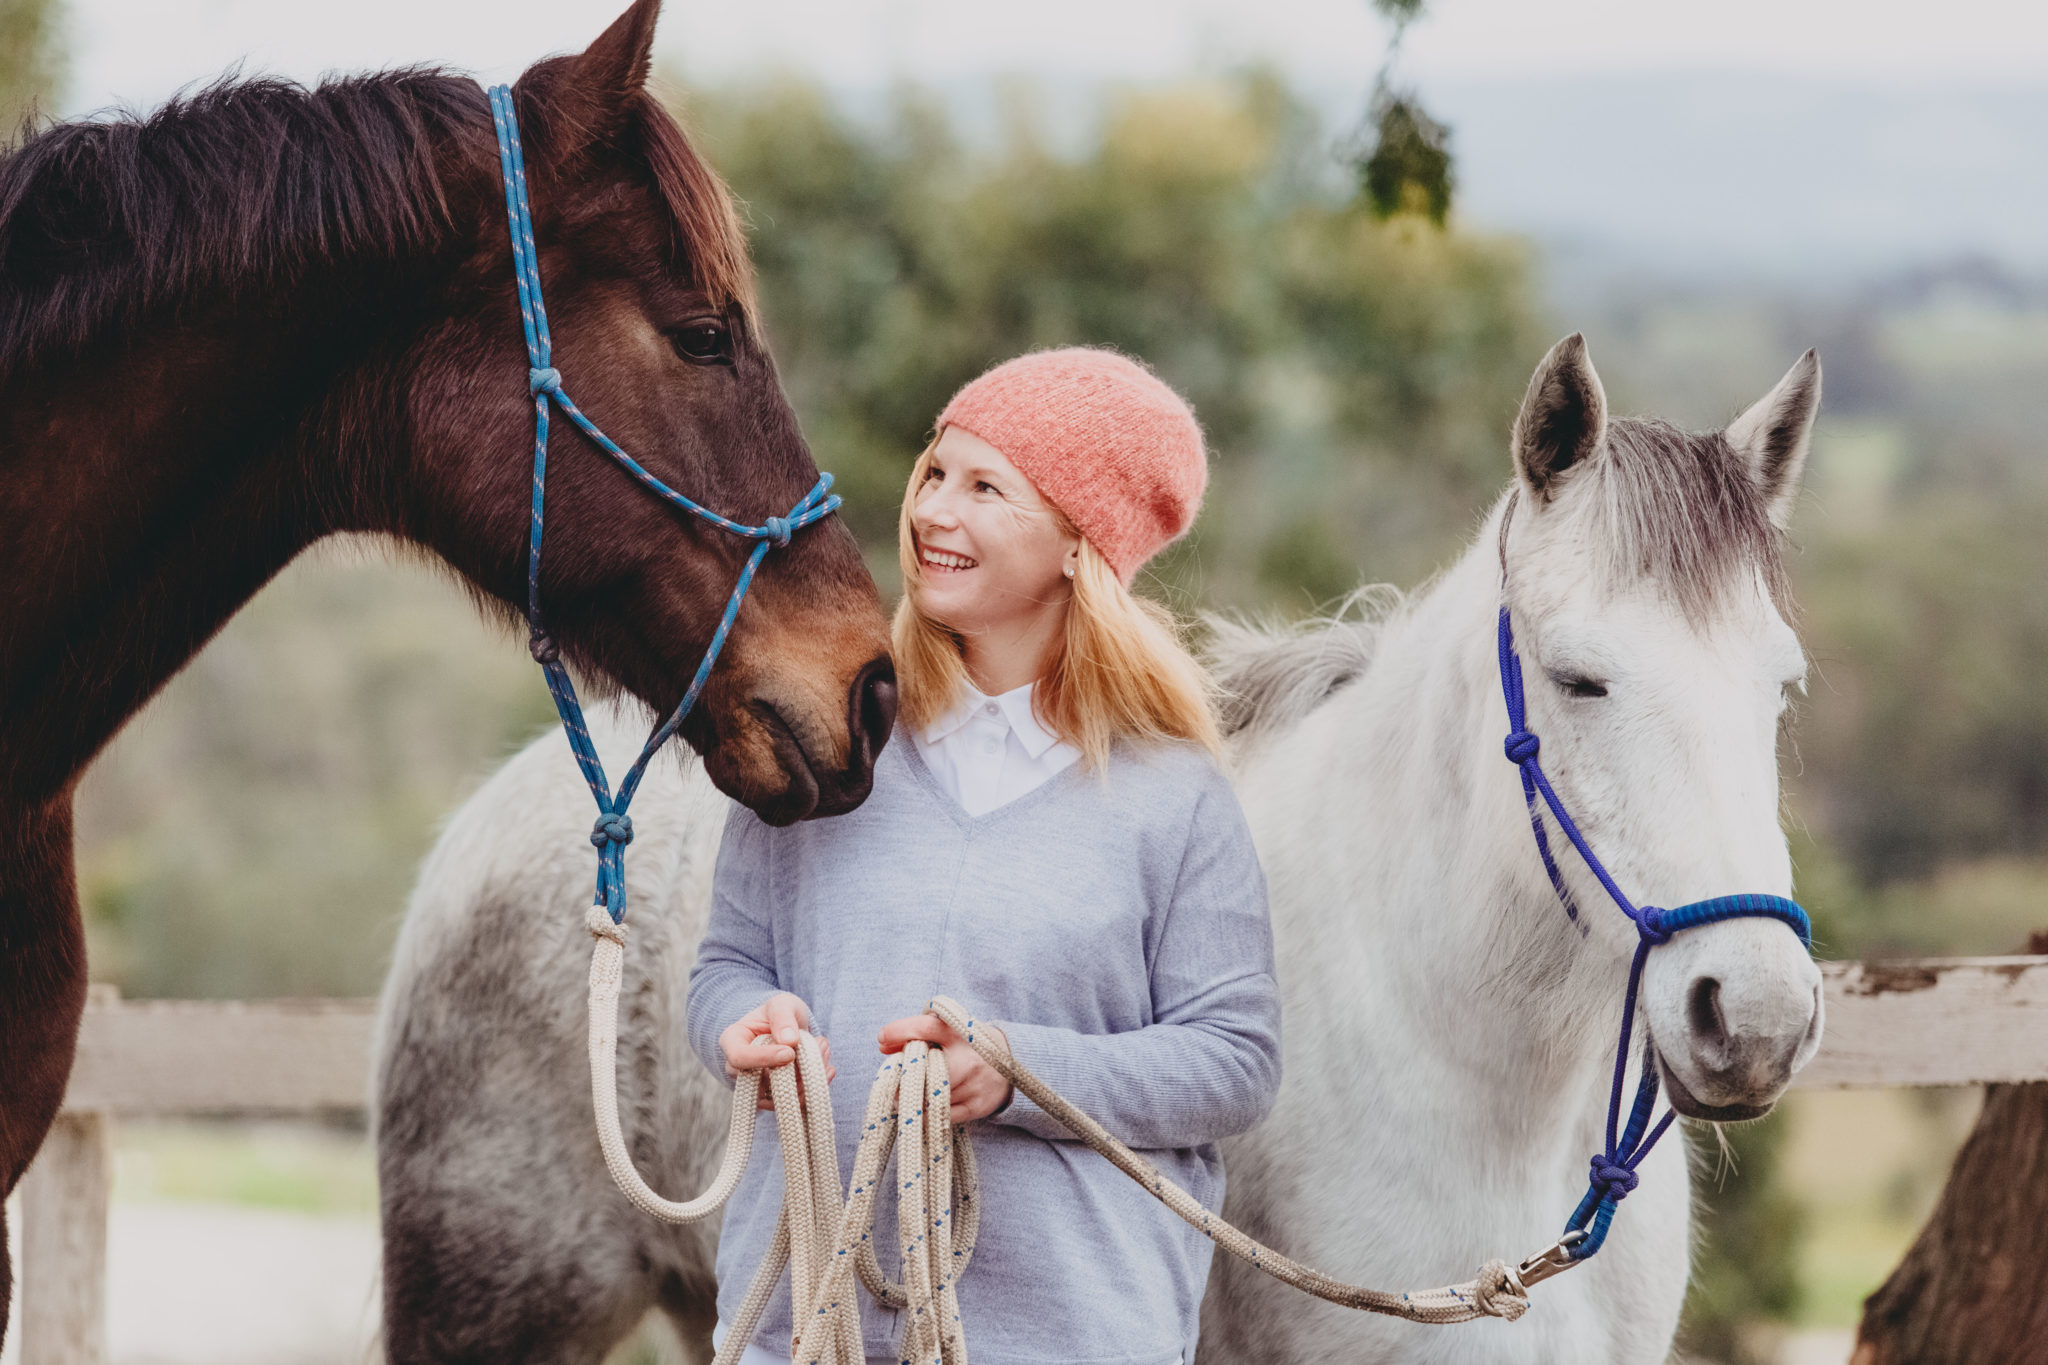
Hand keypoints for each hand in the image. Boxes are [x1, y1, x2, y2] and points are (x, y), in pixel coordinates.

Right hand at [720, 992, 834, 1109]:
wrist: (788, 1028)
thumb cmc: (780, 1013)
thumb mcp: (781, 1004)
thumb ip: (783, 1017)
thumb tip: (789, 1041)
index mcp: (732, 1042)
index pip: (740, 1058)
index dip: (764, 1058)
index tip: (790, 1052)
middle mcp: (739, 1070)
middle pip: (761, 1082)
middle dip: (794, 1069)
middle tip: (820, 1045)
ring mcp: (756, 1088)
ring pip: (780, 1096)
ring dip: (808, 1078)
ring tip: (824, 1050)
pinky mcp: (775, 1099)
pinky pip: (793, 1102)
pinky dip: (813, 1087)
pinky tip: (828, 1069)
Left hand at [877, 1013, 1010, 1122]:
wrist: (1011, 1062)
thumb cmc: (967, 1044)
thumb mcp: (949, 1030)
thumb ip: (920, 1033)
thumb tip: (884, 1045)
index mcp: (959, 1033)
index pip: (925, 1028)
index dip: (899, 1031)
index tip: (881, 1038)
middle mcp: (966, 1057)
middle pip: (923, 1068)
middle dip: (901, 1075)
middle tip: (891, 1077)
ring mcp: (972, 1083)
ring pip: (927, 1096)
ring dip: (909, 1096)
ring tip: (904, 1093)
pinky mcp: (975, 1106)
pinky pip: (938, 1115)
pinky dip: (923, 1114)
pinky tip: (919, 1108)